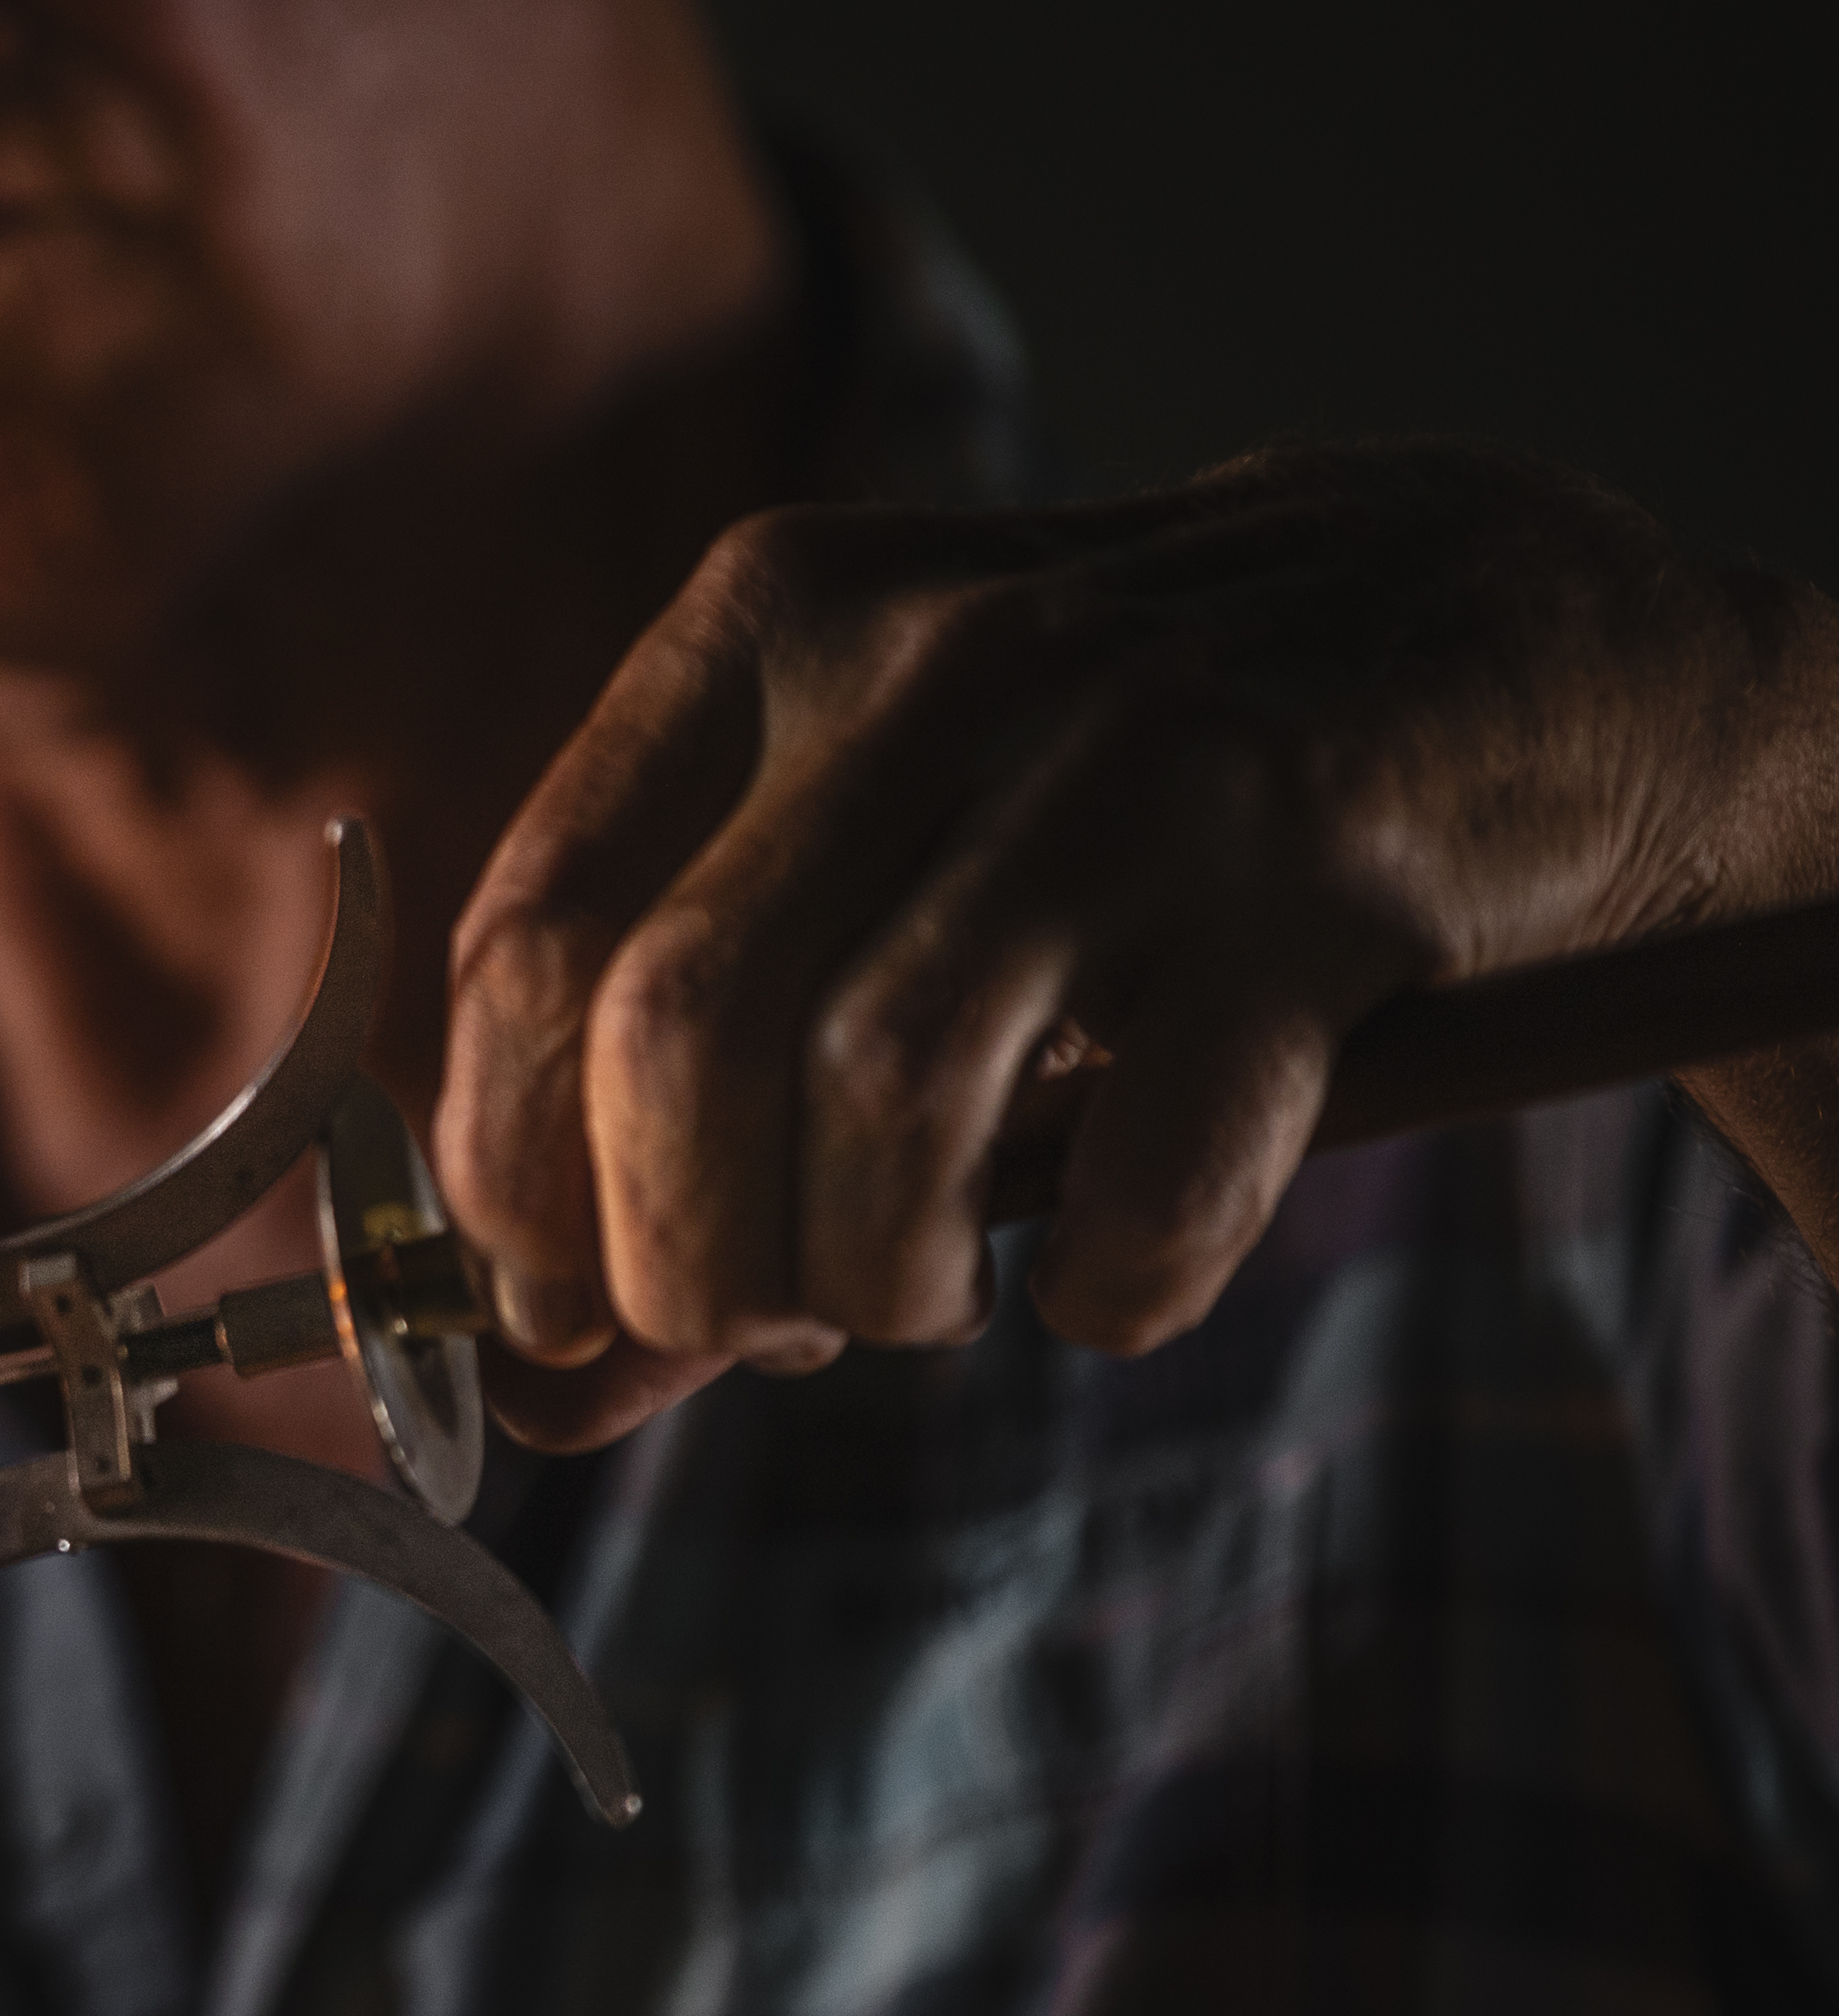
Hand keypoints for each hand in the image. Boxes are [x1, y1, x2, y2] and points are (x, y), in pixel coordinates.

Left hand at [439, 443, 1838, 1449]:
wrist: (1504, 635)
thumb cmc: (1114, 790)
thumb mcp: (871, 868)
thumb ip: (681, 1107)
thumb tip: (528, 1393)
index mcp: (768, 622)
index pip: (532, 937)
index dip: (511, 1169)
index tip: (566, 1299)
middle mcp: (932, 655)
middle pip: (682, 1032)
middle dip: (681, 1254)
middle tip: (758, 1321)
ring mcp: (1137, 750)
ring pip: (884, 1091)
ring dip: (873, 1274)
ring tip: (914, 1295)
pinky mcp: (1324, 869)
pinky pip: (1155, 1165)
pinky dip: (1111, 1283)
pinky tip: (1109, 1283)